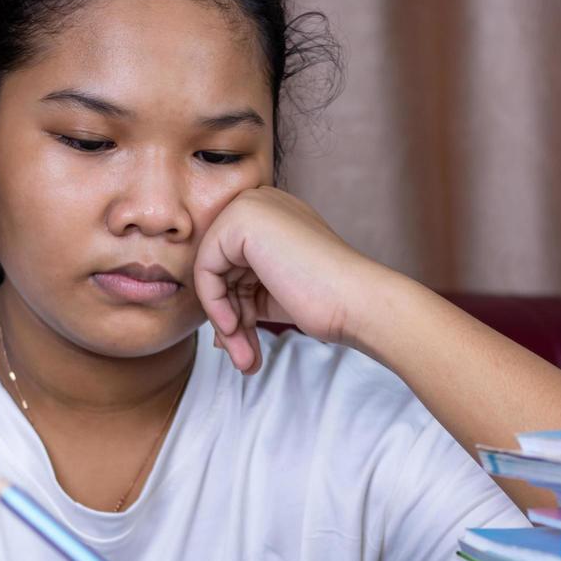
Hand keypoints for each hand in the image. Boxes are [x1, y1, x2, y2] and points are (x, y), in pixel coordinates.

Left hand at [193, 186, 387, 372]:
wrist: (355, 300)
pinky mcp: (240, 219)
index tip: (246, 343)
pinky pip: (205, 269)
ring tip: (244, 358)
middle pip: (219, 268)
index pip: (231, 264)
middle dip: (229, 318)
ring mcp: (249, 206)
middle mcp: (259, 202)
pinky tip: (235, 330)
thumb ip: (243, 298)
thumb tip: (218, 329)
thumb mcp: (273, 296)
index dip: (236, 307)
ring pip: (210, 273)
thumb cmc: (327, 301)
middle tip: (244, 358)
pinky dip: (215, 305)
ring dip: (225, 323)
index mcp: (271, 215)